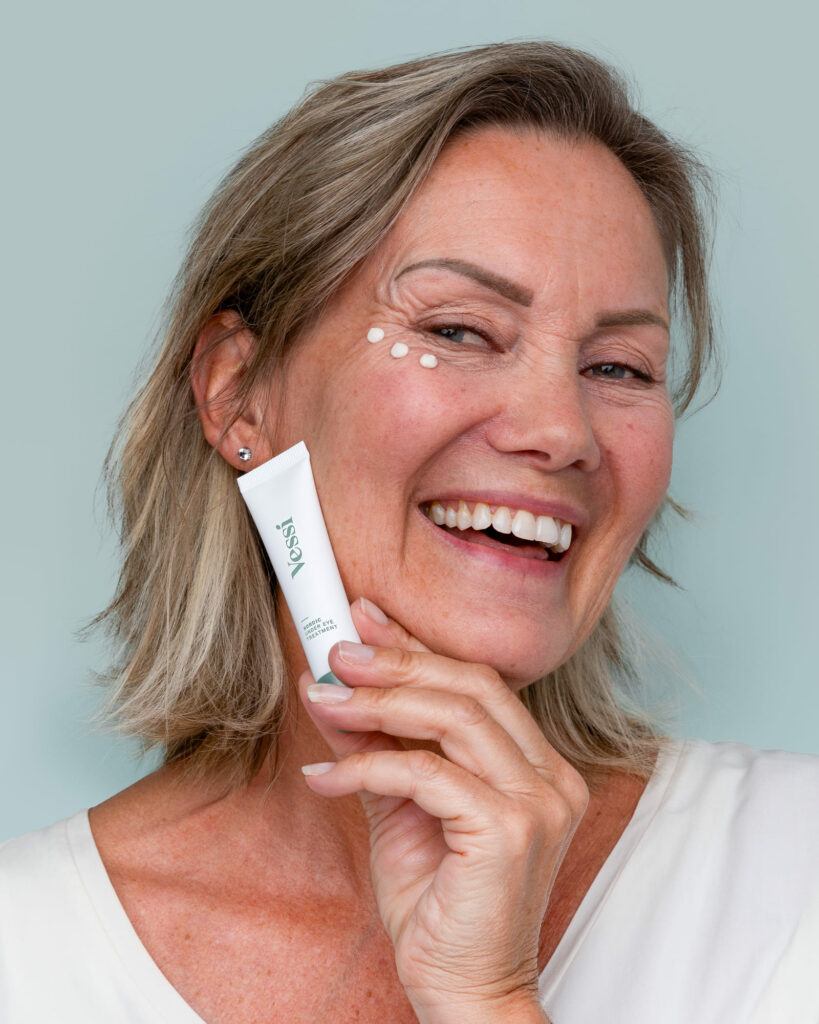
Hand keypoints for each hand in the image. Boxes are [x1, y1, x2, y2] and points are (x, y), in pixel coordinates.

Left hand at [299, 597, 587, 1023]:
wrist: (465, 992)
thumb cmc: (440, 907)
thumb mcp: (401, 810)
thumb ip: (380, 749)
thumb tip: (337, 692)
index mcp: (538, 766)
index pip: (478, 685)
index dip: (418, 648)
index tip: (366, 623)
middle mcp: (550, 776)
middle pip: (472, 686)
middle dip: (397, 661)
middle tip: (337, 652)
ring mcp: (539, 802)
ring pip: (454, 717)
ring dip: (377, 702)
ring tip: (323, 697)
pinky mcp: (509, 830)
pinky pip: (425, 774)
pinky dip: (367, 768)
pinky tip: (324, 777)